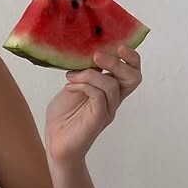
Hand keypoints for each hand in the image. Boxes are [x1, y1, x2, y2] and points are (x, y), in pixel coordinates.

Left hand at [44, 44, 142, 163]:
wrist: (55, 142)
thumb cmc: (63, 115)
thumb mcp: (73, 85)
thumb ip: (83, 72)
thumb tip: (86, 53)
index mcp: (110, 90)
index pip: (132, 72)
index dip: (131, 57)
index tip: (118, 45)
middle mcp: (113, 100)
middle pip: (133, 78)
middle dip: (117, 62)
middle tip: (97, 56)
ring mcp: (108, 110)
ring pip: (112, 85)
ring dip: (90, 74)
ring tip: (71, 76)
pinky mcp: (99, 119)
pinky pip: (99, 96)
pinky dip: (84, 86)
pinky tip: (70, 86)